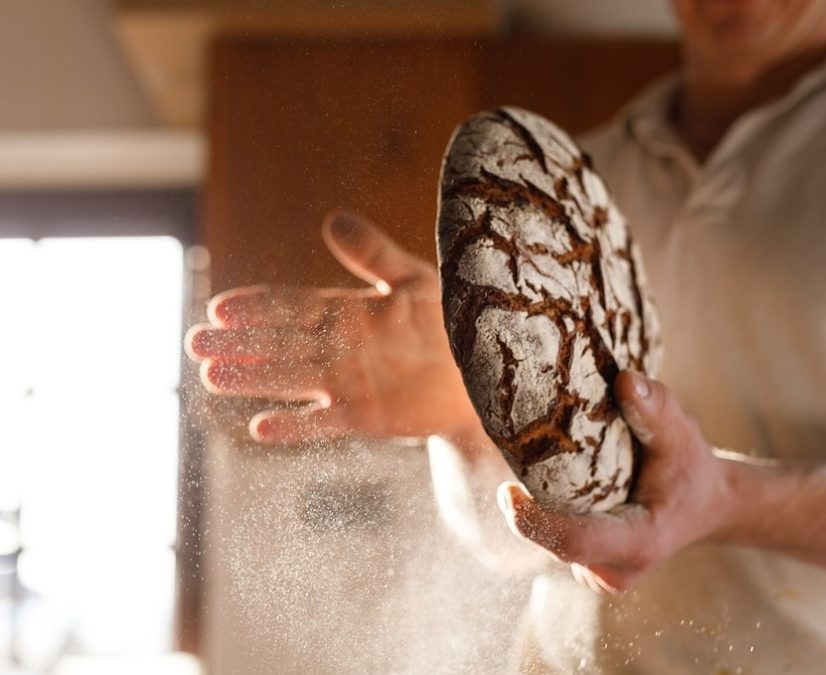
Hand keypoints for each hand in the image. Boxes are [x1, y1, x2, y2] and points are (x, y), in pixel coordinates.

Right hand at [185, 210, 478, 442]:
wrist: (482, 372)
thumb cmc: (451, 320)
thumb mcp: (414, 279)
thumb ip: (373, 254)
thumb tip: (332, 219)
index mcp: (346, 312)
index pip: (292, 306)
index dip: (257, 306)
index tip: (220, 306)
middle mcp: (338, 348)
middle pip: (279, 343)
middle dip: (238, 342)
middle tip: (195, 343)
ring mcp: (347, 383)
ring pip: (290, 379)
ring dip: (252, 379)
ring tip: (211, 375)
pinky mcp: (364, 416)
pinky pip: (324, 423)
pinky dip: (295, 426)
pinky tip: (261, 428)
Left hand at [496, 371, 735, 591]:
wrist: (705, 504)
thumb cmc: (691, 469)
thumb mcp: (682, 434)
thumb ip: (656, 409)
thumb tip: (625, 379)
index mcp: (641, 541)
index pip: (576, 542)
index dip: (535, 523)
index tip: (506, 491)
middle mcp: (616, 569)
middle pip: (554, 541)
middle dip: (529, 505)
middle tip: (516, 455)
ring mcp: (600, 574)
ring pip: (550, 541)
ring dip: (537, 506)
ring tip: (536, 464)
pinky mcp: (588, 567)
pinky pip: (554, 540)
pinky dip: (546, 512)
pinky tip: (552, 483)